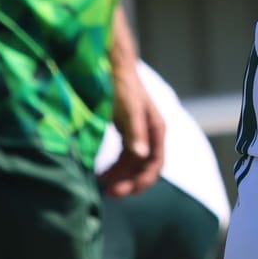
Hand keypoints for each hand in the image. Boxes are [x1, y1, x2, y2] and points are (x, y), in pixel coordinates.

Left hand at [100, 78, 165, 197]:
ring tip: (101, 184)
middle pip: (144, 167)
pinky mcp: (126, 131)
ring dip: (120, 176)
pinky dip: (115, 166)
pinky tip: (102, 172)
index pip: (155, 164)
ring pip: (133, 163)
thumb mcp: (128, 109)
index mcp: (156, 130)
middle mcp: (150, 134)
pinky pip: (125, 155)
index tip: (122, 191)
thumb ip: (135, 132)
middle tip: (108, 193)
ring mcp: (139, 133)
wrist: (112, 65)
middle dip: (129, 182)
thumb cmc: (121, 84)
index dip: (141, 181)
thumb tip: (141, 156)